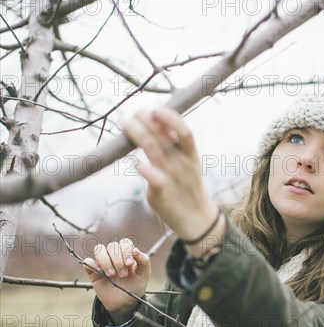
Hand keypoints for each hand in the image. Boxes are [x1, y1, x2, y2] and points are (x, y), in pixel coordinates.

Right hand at [83, 239, 149, 320]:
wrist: (125, 303)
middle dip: (118, 260)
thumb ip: (144, 260)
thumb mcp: (144, 274)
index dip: (126, 251)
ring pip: (99, 249)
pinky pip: (87, 262)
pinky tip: (100, 273)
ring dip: (106, 261)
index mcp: (127, 254)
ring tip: (112, 275)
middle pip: (112, 246)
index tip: (129, 264)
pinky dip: (92, 265)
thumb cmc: (135, 286)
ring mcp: (103, 263)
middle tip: (123, 274)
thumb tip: (135, 249)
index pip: (124, 243)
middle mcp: (114, 256)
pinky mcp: (93, 272)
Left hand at [121, 107, 217, 240]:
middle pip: (163, 136)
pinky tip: (137, 164)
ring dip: (138, 134)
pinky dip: (144, 169)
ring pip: (154, 151)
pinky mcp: (161, 193)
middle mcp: (181, 163)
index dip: (171, 118)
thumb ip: (173, 144)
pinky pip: (153, 178)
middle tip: (133, 113)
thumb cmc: (186, 185)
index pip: (184, 131)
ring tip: (125, 124)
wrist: (195, 217)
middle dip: (146, 121)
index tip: (156, 109)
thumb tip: (154, 119)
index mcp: (190, 154)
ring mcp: (172, 177)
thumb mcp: (187, 161)